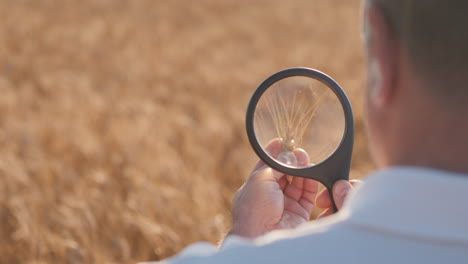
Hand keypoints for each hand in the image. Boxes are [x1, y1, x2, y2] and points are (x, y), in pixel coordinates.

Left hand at [228, 139, 359, 238]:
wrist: (262, 235)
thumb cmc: (254, 207)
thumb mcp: (260, 179)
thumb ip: (275, 165)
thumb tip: (287, 154)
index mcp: (257, 187)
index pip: (267, 166)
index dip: (275, 154)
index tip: (282, 142)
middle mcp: (271, 196)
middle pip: (285, 174)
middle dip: (292, 161)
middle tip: (299, 151)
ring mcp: (285, 205)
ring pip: (298, 183)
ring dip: (303, 170)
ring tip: (306, 159)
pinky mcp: (299, 214)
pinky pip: (308, 196)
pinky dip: (312, 183)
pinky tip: (312, 172)